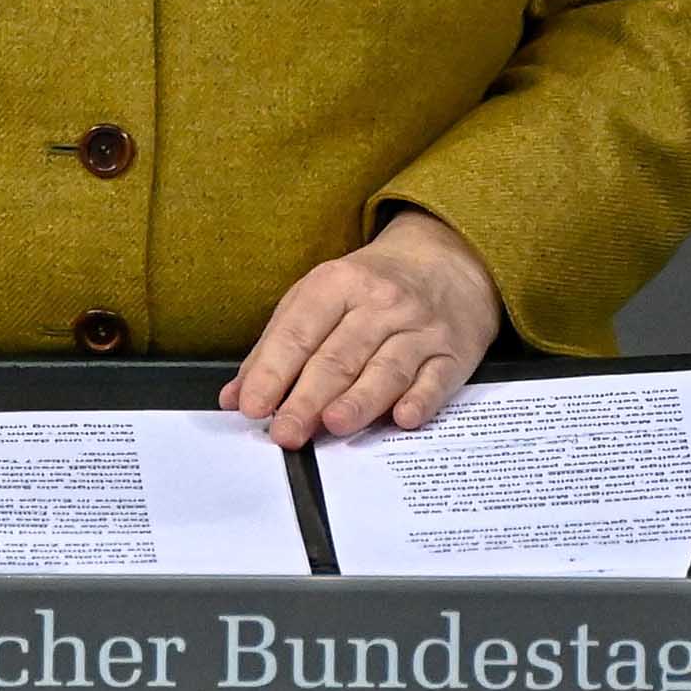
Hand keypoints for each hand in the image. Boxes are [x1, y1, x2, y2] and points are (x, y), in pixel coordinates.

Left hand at [220, 209, 501, 446]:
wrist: (449, 259)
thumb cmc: (371, 287)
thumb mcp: (320, 296)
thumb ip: (277, 346)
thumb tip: (237, 397)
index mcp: (338, 283)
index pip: (299, 331)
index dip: (273, 370)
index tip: (252, 406)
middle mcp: (381, 302)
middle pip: (339, 356)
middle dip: (308, 398)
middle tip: (285, 432)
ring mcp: (420, 328)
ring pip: (387, 367)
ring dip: (359, 398)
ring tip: (333, 424)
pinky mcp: (453, 354)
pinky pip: (436, 379)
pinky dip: (420, 399)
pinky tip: (403, 417)